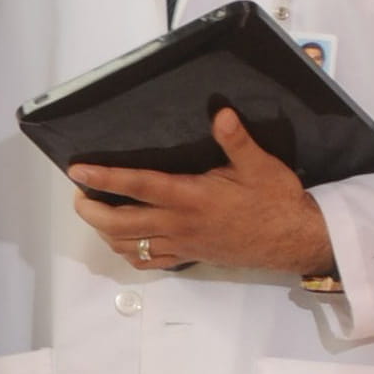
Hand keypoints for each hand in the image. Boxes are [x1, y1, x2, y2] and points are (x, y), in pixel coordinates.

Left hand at [69, 108, 331, 278]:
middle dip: (91, 211)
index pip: (138, 186)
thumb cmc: (276, 199)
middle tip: (79, 195)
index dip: (105, 179)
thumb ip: (236, 140)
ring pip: (129, 246)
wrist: (294, 240)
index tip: (78, 171)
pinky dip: (128, 252)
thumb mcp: (260, 164)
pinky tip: (124, 240)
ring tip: (95, 213)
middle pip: (120, 224)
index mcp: (191, 197)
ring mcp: (181, 244)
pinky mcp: (189, 257)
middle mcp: (179, 223)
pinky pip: (149, 262)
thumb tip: (220, 112)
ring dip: (105, 232)